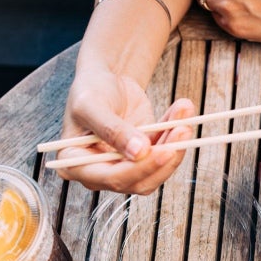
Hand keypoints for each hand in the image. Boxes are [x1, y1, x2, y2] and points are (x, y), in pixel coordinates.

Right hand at [56, 70, 194, 193]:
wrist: (106, 79)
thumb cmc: (90, 89)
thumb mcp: (92, 104)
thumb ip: (113, 130)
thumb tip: (139, 153)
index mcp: (75, 164)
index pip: (112, 178)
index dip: (141, 168)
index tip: (165, 151)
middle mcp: (99, 172)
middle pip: (139, 181)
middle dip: (164, 158)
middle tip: (183, 130)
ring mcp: (124, 167)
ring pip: (157, 170)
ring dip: (175, 145)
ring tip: (184, 115)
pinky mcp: (144, 157)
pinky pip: (165, 152)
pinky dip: (176, 134)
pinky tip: (182, 112)